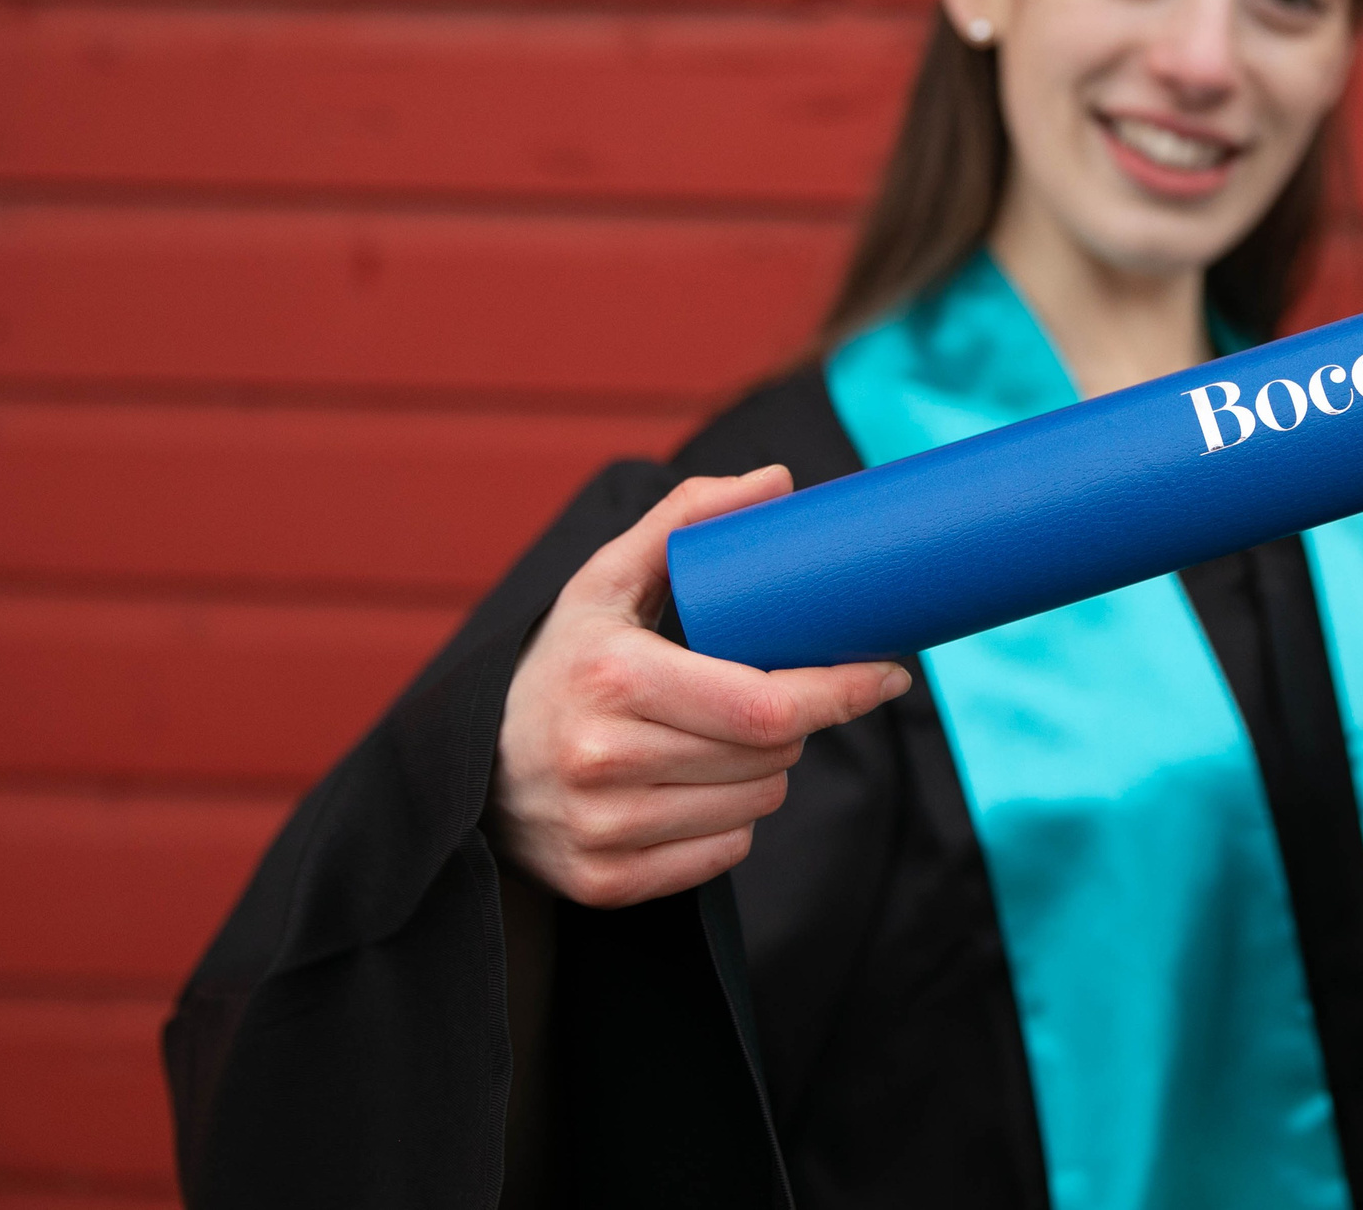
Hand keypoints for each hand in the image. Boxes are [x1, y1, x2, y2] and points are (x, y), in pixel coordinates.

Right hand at [491, 465, 912, 907]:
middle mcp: (602, 756)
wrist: (474, 767)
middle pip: (772, 756)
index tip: (888, 672)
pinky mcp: (606, 882)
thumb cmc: (564, 662)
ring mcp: (602, 827)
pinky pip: (726, 852)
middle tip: (775, 693)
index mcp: (613, 674)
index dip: (842, 691)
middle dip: (798, 722)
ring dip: (767, 771)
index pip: (766, 705)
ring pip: (758, 805)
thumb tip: (777, 481)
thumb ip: (685, 521)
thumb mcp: (606, 581)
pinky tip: (693, 787)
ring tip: (724, 738)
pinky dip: (730, 821)